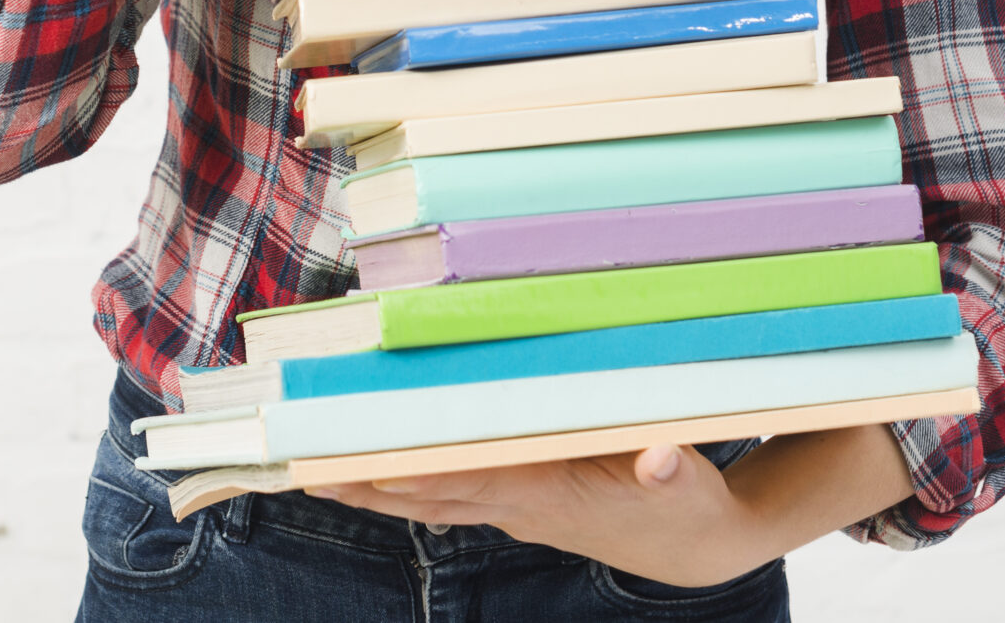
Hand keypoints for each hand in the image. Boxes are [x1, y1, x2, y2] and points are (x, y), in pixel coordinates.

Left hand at [307, 444, 769, 588]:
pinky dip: (408, 486)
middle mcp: (521, 506)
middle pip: (432, 495)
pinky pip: (450, 496)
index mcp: (552, 493)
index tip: (372, 463)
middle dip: (371, 485)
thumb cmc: (690, 507)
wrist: (696, 546)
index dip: (424, 473)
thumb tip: (661, 457)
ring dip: (375, 489)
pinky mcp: (519, 504)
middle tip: (308, 472)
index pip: (475, 481)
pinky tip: (375, 476)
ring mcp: (516, 509)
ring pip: (432, 500)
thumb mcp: (690, 487)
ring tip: (316, 475)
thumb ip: (671, 470)